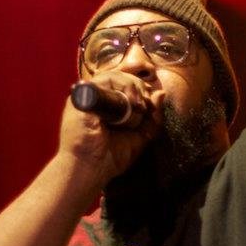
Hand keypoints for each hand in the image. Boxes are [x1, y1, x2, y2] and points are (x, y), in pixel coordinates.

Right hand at [58, 71, 165, 187]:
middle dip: (140, 89)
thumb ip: (152, 118)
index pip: (126, 85)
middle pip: (122, 77)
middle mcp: (96, 97)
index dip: (141, 90)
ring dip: (133, 89)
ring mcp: (88, 95)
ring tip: (138, 107)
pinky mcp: (84, 95)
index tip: (149, 107)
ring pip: (116, 76)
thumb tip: (161, 94)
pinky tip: (130, 104)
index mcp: (106, 105)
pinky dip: (122, 87)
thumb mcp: (139, 137)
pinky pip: (106, 80)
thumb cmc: (109, 158)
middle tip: (144, 108)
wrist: (90, 169)